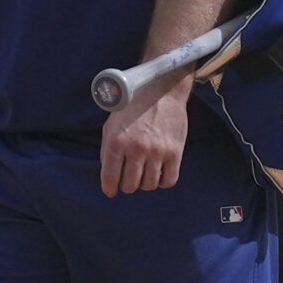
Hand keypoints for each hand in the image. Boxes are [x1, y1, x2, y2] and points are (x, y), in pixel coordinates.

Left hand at [101, 80, 188, 195]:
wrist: (162, 91)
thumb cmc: (134, 107)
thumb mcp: (112, 124)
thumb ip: (108, 150)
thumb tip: (108, 176)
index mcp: (117, 141)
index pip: (110, 177)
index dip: (109, 188)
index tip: (111, 191)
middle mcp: (136, 149)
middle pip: (130, 185)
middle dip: (128, 185)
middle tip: (130, 178)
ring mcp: (157, 151)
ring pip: (149, 185)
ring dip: (145, 183)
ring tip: (145, 173)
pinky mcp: (175, 152)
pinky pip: (169, 180)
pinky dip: (163, 181)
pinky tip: (160, 172)